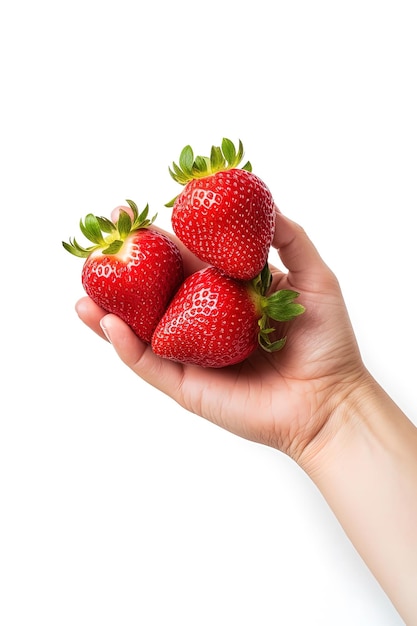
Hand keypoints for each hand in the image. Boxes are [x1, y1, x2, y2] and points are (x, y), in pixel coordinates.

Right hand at [75, 211, 367, 460]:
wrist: (329, 400)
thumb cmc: (326, 341)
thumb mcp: (313, 278)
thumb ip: (289, 238)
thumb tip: (264, 200)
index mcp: (227, 292)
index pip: (185, 258)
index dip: (161, 235)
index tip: (138, 210)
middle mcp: (203, 319)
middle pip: (155, 289)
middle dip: (125, 266)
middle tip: (99, 242)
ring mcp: (191, 353)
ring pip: (142, 328)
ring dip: (109, 308)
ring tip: (85, 287)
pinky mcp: (187, 385)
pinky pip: (150, 363)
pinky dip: (126, 345)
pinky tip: (108, 323)